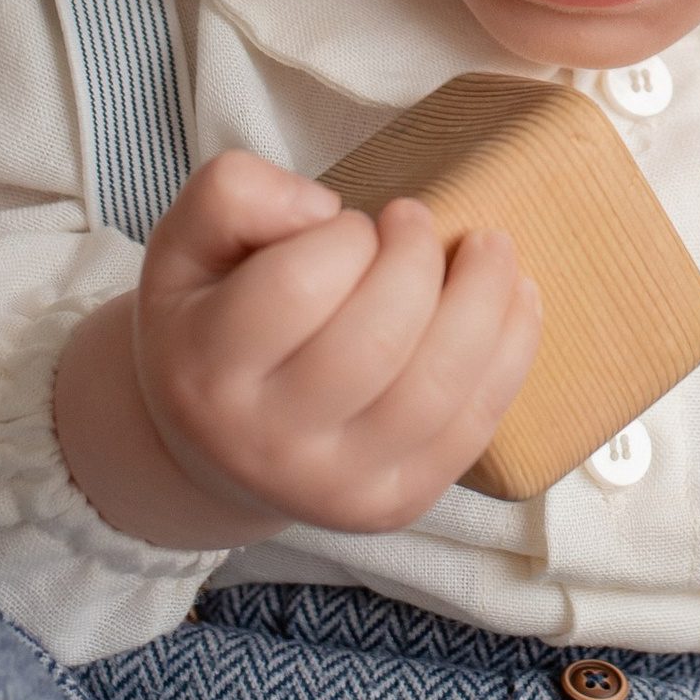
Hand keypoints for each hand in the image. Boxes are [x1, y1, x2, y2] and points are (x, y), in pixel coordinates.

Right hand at [54, 152, 540, 550]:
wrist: (215, 453)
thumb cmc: (209, 327)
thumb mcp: (183, 245)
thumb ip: (230, 195)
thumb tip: (322, 209)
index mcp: (204, 371)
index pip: (297, 286)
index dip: (345, 234)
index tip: (349, 223)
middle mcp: (265, 443)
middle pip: (377, 339)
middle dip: (418, 259)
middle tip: (414, 222)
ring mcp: (334, 487)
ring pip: (435, 387)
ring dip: (485, 300)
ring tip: (489, 247)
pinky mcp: (395, 504)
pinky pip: (473, 427)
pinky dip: (510, 353)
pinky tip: (516, 299)